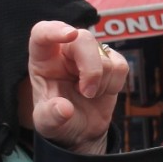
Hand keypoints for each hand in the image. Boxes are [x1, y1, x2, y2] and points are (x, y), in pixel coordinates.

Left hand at [28, 22, 126, 154]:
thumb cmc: (58, 120)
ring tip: (88, 95)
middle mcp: (65, 52)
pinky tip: (102, 92)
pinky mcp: (110, 63)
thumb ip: (51, 116)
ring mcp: (89, 55)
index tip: (70, 35)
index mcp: (43, 60)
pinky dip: (114, 84)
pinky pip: (120, 65)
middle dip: (91, 68)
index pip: (42, 33)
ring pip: (104, 56)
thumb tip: (64, 109)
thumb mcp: (46, 123)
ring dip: (101, 83)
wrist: (80, 131)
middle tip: (87, 93)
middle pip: (84, 39)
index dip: (54, 30)